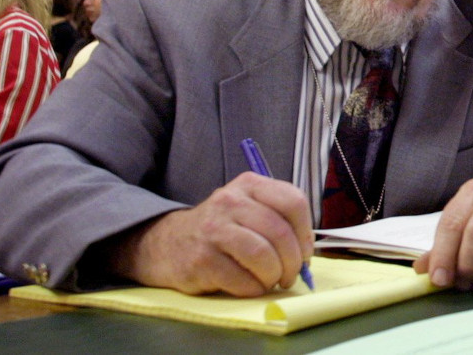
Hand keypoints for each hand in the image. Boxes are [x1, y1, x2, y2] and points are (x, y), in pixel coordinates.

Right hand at [107, 172, 313, 296]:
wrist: (167, 243)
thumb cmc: (220, 228)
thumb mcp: (248, 208)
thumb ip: (278, 218)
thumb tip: (306, 253)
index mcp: (249, 184)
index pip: (293, 201)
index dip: (305, 232)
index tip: (304, 252)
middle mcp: (230, 201)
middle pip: (280, 232)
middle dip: (292, 261)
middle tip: (290, 275)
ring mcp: (213, 230)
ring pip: (263, 255)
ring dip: (274, 275)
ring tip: (271, 280)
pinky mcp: (201, 260)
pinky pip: (242, 280)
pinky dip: (254, 288)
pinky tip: (250, 285)